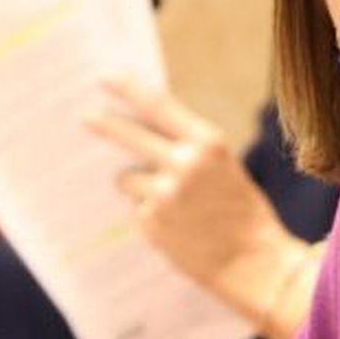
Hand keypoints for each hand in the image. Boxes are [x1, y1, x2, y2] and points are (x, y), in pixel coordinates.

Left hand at [86, 80, 312, 338]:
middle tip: (85, 117)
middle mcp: (184, 164)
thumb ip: (188, 148)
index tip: (106, 77)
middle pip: (128, 136)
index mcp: (208, 143)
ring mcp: (163, 194)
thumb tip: (139, 133)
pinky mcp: (150, 223)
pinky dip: (149, 214)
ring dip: (140, 185)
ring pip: (128, 178)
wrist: (254, 261)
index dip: (129, 89)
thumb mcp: (223, 166)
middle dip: (104, 124)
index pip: (159, 106)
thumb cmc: (242, 210)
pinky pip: (136, 208)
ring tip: (173, 204)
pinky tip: (176, 227)